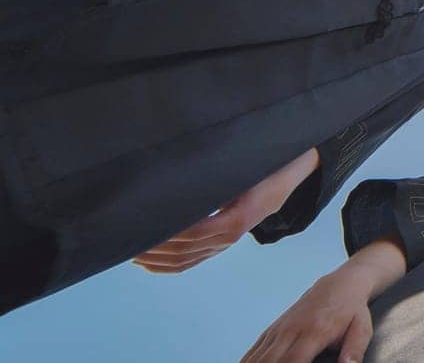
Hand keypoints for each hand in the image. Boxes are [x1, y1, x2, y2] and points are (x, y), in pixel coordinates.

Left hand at [134, 149, 316, 273]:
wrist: (289, 175)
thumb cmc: (265, 165)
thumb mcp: (244, 166)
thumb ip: (216, 175)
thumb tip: (179, 175)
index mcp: (237, 217)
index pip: (195, 231)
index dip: (168, 231)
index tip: (143, 225)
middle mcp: (230, 236)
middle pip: (185, 249)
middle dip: (153, 247)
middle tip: (126, 239)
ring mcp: (225, 242)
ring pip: (185, 259)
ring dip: (156, 258)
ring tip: (130, 251)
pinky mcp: (220, 244)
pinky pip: (192, 262)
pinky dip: (167, 266)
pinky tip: (148, 263)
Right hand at [241, 266, 375, 362]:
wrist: (339, 284)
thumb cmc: (351, 309)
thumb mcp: (362, 328)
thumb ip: (354, 350)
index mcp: (315, 331)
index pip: (294, 360)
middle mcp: (292, 329)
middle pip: (270, 361)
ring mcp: (280, 329)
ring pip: (258, 356)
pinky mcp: (273, 329)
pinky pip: (254, 349)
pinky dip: (247, 361)